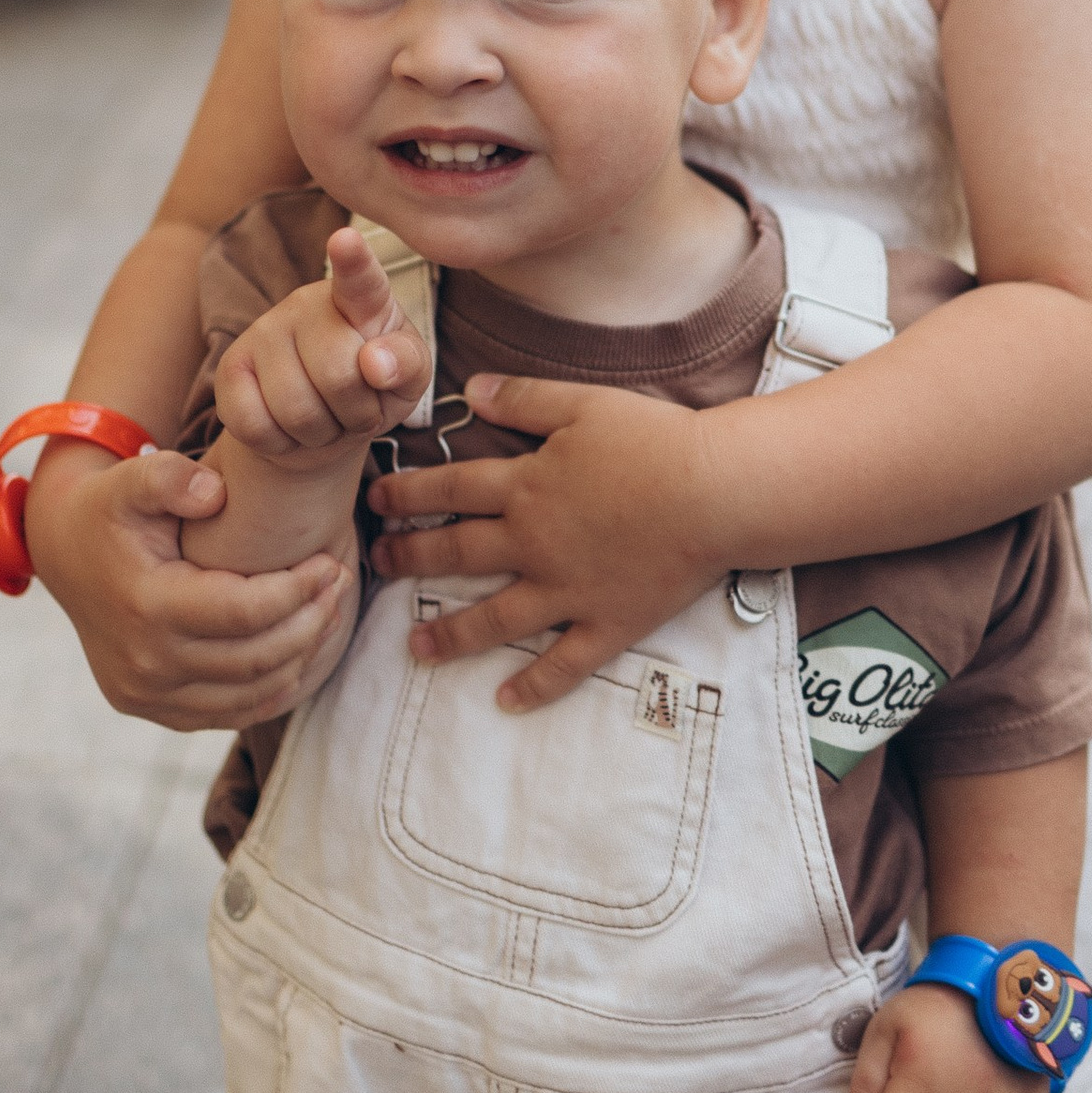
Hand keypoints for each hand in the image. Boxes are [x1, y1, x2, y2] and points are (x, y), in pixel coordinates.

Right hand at [21, 439, 352, 729]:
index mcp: (145, 606)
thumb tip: (215, 494)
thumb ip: (171, 476)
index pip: (246, 612)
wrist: (64, 553)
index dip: (298, 590)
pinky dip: (271, 689)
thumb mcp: (132, 479)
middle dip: (311, 622)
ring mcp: (147, 695)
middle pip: (255, 658)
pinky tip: (297, 650)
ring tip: (326, 612)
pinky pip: (229, 714)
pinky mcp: (152, 710)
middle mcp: (144, 662)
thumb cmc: (110, 509)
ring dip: (300, 657)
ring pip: (250, 694)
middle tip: (341, 584)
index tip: (330, 561)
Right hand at [212, 227, 420, 470]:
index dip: (352, 260)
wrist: (321, 425)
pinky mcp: (228, 369)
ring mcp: (262, 332)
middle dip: (357, 412)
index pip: (358, 279)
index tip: (345, 239)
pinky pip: (256, 426)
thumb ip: (406, 364)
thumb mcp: (408, 378)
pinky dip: (282, 444)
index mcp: (360, 299)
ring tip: (326, 418)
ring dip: (322, 433)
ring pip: (297, 410)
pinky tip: (289, 429)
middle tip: (356, 409)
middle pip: (337, 375)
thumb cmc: (373, 389)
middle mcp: (306, 305)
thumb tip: (375, 363)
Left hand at [366, 375, 726, 712]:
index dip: (407, 494)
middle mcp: (535, 543)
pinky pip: (565, 663)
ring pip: (496, 619)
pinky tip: (506, 701)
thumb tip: (470, 391)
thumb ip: (523, 399)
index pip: (449, 490)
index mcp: (526, 487)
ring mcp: (568, 590)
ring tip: (416, 647)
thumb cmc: (655, 441)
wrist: (715, 492)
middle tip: (378, 566)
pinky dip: (535, 686)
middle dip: (412, 559)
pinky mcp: (607, 622)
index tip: (375, 501)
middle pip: (459, 554)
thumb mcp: (583, 404)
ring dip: (451, 633)